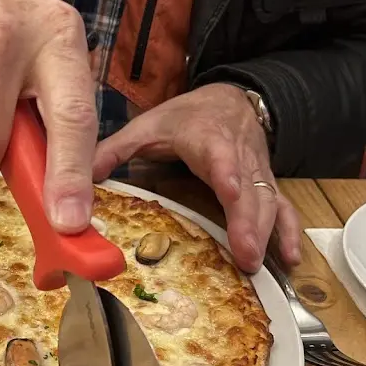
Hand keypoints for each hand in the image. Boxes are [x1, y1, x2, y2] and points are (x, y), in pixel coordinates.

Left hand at [92, 84, 301, 272]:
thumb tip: (77, 178)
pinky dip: (289, 233)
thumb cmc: (186, 117)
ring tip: (260, 265)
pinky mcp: (267, 185)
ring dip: (267, 233)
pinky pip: (284, 208)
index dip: (228, 173)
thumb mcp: (147, 125)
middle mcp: (239, 156)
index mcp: (207, 138)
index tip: (231, 191)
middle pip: (249, 189)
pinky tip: (289, 260)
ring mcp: (257, 172)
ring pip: (269, 200)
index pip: (220, 155)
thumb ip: (113, 150)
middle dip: (249, 221)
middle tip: (246, 255)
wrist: (230, 100)